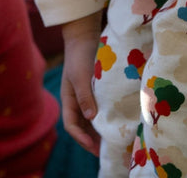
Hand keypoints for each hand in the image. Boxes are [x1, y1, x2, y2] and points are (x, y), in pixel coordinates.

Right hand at [60, 11, 102, 154]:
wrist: (85, 35)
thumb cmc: (79, 55)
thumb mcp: (80, 75)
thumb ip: (84, 96)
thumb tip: (91, 118)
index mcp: (68, 99)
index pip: (71, 125)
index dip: (81, 138)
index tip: (94, 147)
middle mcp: (77, 100)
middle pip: (83, 126)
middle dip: (93, 140)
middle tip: (108, 150)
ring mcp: (87, 95)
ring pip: (92, 119)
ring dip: (101, 130)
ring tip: (114, 140)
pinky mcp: (98, 89)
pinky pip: (101, 107)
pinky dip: (107, 116)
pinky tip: (118, 120)